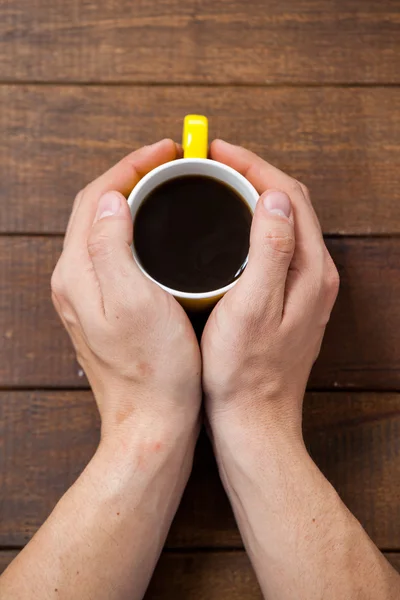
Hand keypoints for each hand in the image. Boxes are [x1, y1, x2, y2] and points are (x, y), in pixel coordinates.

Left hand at [51, 139, 201, 441]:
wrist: (152, 423)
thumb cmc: (153, 371)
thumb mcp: (134, 302)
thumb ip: (113, 246)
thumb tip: (112, 199)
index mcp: (78, 274)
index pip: (95, 198)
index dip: (130, 167)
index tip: (166, 153)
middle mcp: (75, 281)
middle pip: (96, 210)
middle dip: (131, 177)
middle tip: (171, 165)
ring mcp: (89, 296)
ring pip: (105, 229)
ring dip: (133, 201)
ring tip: (168, 188)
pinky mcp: (106, 309)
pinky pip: (115, 253)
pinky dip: (136, 230)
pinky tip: (161, 233)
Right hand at [202, 139, 338, 440]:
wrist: (254, 420)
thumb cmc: (245, 372)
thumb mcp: (253, 309)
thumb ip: (271, 251)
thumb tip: (274, 197)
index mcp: (310, 270)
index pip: (289, 195)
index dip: (253, 166)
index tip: (216, 152)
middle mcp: (315, 273)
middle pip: (290, 203)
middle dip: (254, 173)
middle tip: (213, 163)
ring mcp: (305, 287)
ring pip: (284, 222)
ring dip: (254, 195)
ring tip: (218, 184)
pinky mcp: (290, 300)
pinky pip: (277, 245)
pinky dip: (255, 223)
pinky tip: (230, 226)